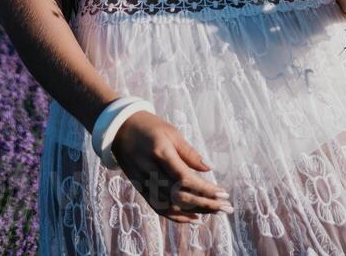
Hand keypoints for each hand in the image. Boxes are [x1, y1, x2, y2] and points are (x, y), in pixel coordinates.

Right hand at [109, 110, 234, 223]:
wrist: (120, 129)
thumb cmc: (150, 126)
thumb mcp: (172, 132)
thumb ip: (189, 153)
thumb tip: (208, 169)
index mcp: (161, 153)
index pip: (185, 179)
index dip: (205, 189)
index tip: (223, 194)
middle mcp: (151, 170)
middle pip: (179, 196)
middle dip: (205, 204)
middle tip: (226, 208)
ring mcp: (144, 181)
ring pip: (170, 205)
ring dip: (195, 211)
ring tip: (216, 212)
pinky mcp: (140, 188)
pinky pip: (159, 208)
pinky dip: (177, 216)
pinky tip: (194, 218)